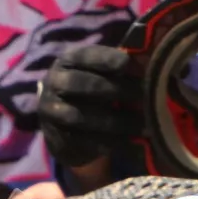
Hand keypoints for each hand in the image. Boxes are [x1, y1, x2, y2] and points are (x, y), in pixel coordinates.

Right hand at [37, 46, 143, 168]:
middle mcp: (54, 83)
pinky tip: (130, 142)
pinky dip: (108, 142)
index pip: (85, 56)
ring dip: (115, 121)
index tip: (130, 64)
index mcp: (67, 60)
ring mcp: (50, 111)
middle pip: (83, 84)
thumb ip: (119, 64)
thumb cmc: (91, 86)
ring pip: (81, 116)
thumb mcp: (100, 71)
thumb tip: (147, 59)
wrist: (61, 119)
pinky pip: (82, 141)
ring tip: (143, 124)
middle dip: (115, 89)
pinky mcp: (55, 137)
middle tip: (142, 95)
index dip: (107, 59)